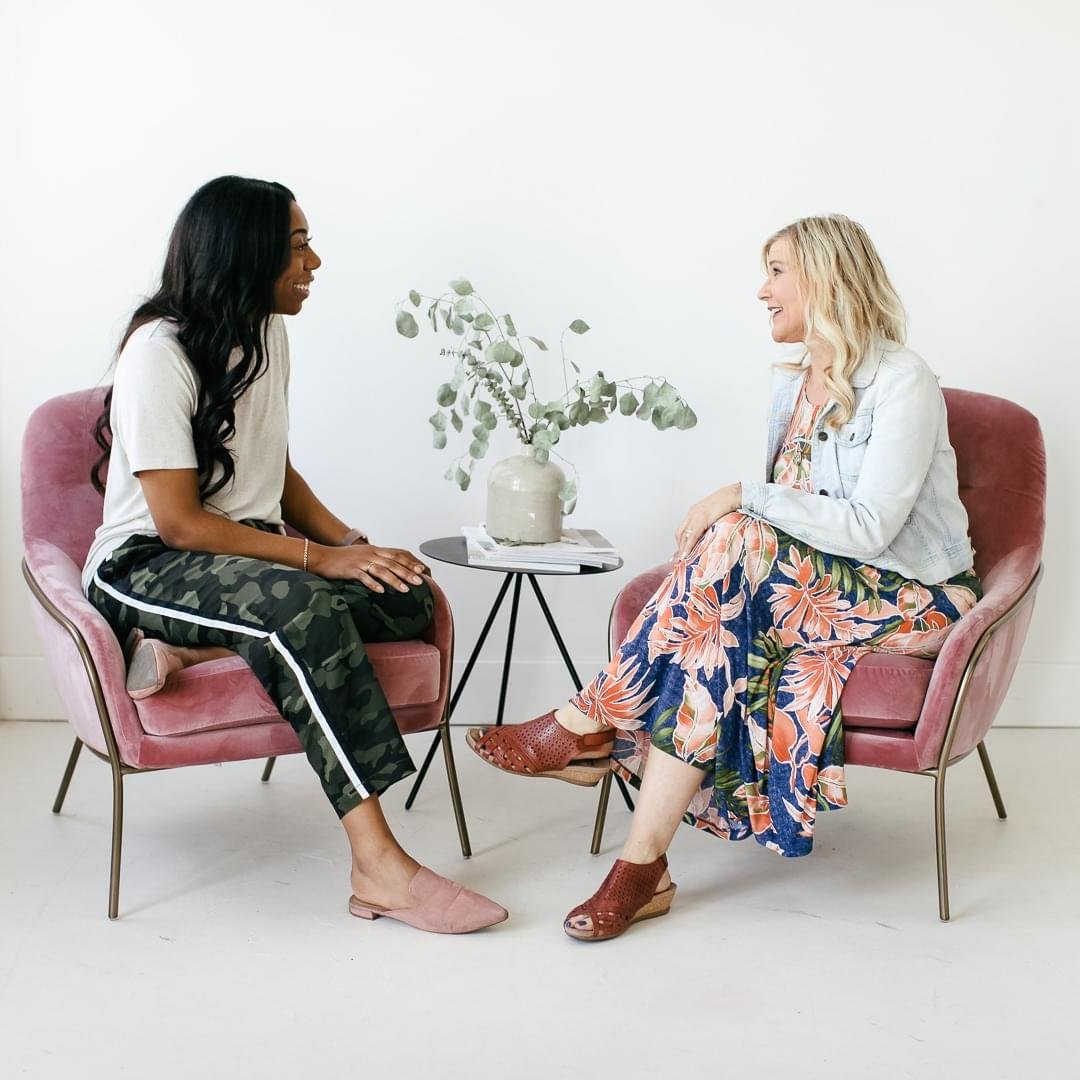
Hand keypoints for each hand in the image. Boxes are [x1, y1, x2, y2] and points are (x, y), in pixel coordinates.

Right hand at [310, 543, 429, 592]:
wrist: (322, 557)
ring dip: (394, 580)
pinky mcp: (350, 570)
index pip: (398, 554)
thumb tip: (393, 568)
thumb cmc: (343, 559)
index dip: (411, 562)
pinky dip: (373, 584)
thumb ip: (378, 560)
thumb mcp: (364, 556)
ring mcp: (360, 562)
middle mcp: (370, 554)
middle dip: (408, 572)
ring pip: (381, 570)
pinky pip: (363, 577)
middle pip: (393, 563)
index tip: (423, 570)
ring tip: (405, 589)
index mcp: (375, 550)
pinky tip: (380, 591)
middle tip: (420, 581)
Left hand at [674, 483, 741, 557]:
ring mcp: (695, 516)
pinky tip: (686, 554)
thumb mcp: (713, 514)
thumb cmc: (726, 504)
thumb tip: (709, 534)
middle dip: (679, 546)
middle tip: (679, 558)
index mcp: (693, 512)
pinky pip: (692, 536)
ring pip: (684, 535)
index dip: (680, 541)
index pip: (682, 529)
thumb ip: (708, 523)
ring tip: (682, 559)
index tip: (680, 551)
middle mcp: (691, 514)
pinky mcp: (701, 519)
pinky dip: (688, 546)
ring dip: (682, 548)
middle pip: (680, 533)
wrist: (732, 495)